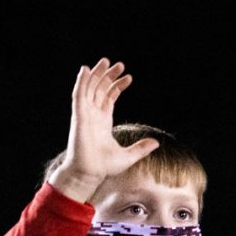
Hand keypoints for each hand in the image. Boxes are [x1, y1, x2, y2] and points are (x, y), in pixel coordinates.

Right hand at [48, 58, 159, 202]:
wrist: (89, 174)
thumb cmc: (103, 167)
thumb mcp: (128, 156)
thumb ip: (141, 148)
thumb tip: (156, 142)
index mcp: (102, 122)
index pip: (108, 98)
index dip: (117, 86)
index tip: (129, 77)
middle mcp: (93, 116)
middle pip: (100, 89)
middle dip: (108, 76)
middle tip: (120, 64)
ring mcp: (85, 115)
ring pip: (90, 88)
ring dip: (97, 74)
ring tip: (106, 61)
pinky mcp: (79, 116)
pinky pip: (79, 95)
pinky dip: (82, 82)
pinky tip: (86, 70)